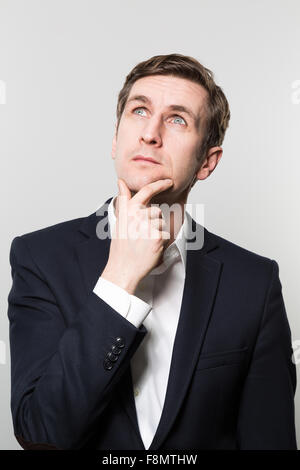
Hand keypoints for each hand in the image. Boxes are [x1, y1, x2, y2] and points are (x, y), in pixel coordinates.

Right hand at [101, 177, 172, 293]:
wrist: (123, 267)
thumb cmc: (121, 246)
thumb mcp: (119, 220)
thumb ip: (123, 200)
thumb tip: (121, 182)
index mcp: (128, 210)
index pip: (147, 191)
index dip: (159, 184)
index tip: (169, 181)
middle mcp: (138, 215)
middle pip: (156, 211)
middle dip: (152, 221)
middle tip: (140, 235)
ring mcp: (148, 225)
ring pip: (161, 223)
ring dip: (156, 231)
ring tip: (144, 242)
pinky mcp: (158, 236)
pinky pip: (165, 234)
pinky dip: (160, 242)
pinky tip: (149, 248)